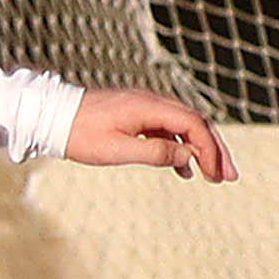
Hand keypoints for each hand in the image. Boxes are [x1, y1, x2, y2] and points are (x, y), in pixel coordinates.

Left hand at [66, 86, 234, 181]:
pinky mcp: (135, 116)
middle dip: (214, 150)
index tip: (218, 173)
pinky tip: (183, 169)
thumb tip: (187, 156)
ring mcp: (144, 108)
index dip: (210, 149)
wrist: (50, 118)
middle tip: (228, 176)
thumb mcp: (117, 149)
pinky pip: (166, 130)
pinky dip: (179, 148)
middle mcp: (151, 102)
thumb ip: (155, 152)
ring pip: (182, 127)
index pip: (194, 125)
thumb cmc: (79, 134)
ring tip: (212, 175)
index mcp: (150, 107)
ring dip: (199, 150)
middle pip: (195, 124)